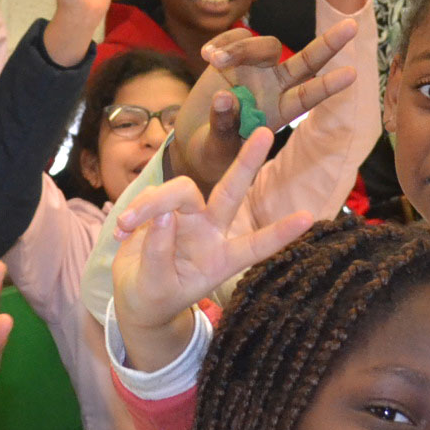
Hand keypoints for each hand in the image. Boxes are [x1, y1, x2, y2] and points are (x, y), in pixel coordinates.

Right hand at [110, 131, 312, 369]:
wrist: (135, 296)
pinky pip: (153, 196)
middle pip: (231, 191)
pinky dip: (135, 210)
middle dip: (247, 162)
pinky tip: (120, 230)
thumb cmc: (153, 297)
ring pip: (180, 191)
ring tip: (122, 227)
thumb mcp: (154, 286)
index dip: (280, 233)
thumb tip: (162, 216)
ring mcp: (190, 217)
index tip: (308, 218)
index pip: (255, 246)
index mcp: (220, 260)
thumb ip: (157, 253)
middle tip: (265, 132)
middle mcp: (211, 232)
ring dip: (149, 204)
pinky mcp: (167, 209)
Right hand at [168, 19, 358, 192]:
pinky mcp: (235, 58)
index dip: (329, 85)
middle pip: (307, 62)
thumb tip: (224, 97)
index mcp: (280, 112)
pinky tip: (206, 55)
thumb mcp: (218, 147)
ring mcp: (257, 70)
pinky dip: (224, 42)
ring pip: (267, 46)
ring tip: (214, 61)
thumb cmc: (214, 151)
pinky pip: (239, 37)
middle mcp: (275, 87)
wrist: (193, 140)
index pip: (309, 96)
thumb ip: (224, 125)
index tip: (352, 74)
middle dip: (329, 44)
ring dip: (240, 49)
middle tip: (351, 27)